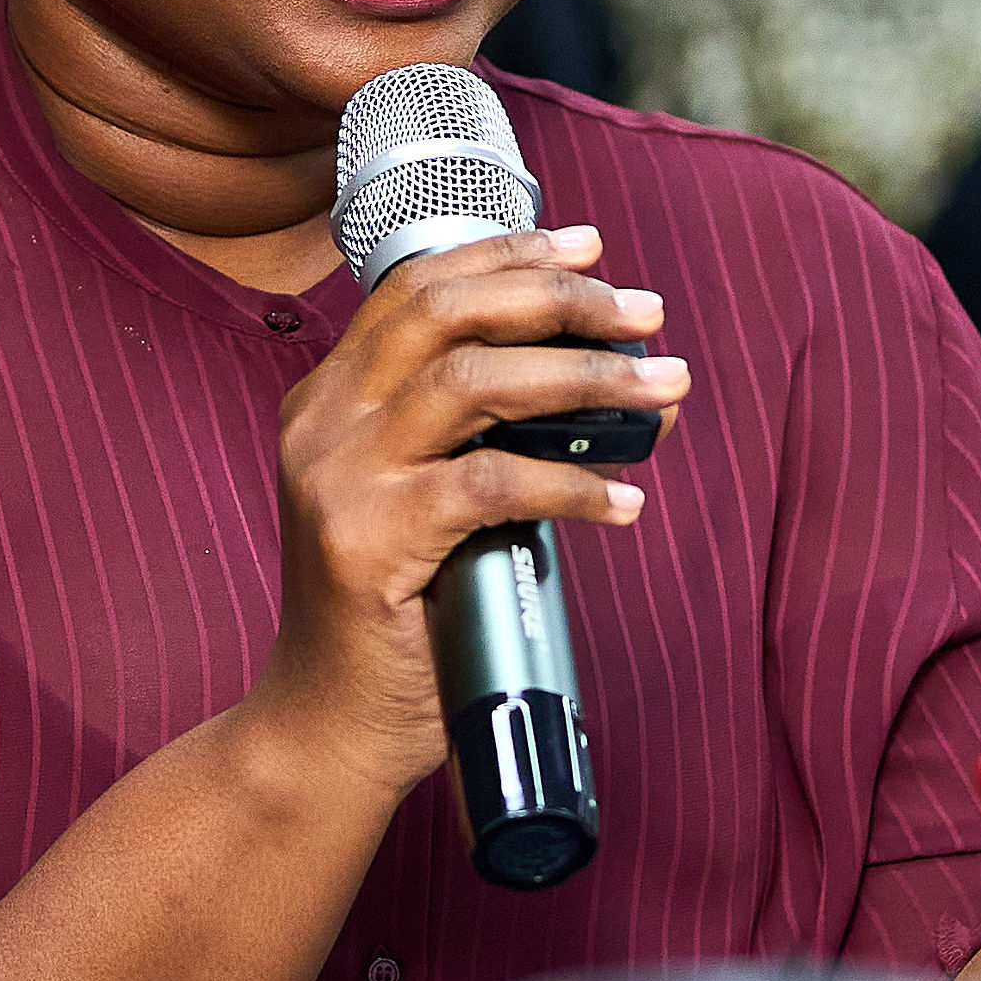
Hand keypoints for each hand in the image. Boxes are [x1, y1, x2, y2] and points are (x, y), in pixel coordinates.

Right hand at [255, 226, 687, 807]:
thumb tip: (630, 385)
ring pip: (471, 383)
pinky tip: (623, 501)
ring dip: (583, 376)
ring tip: (659, 387)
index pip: (418, 288)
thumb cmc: (397, 619)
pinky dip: (572, 485)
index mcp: (328, 399)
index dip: (509, 255)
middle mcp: (321, 424)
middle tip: (645, 314)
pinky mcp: (369, 544)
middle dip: (557, 298)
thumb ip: (496, 437)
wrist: (327, 730)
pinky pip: (491, 485)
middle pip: (446, 312)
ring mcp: (337, 481)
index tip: (591, 250)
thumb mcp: (432, 502)